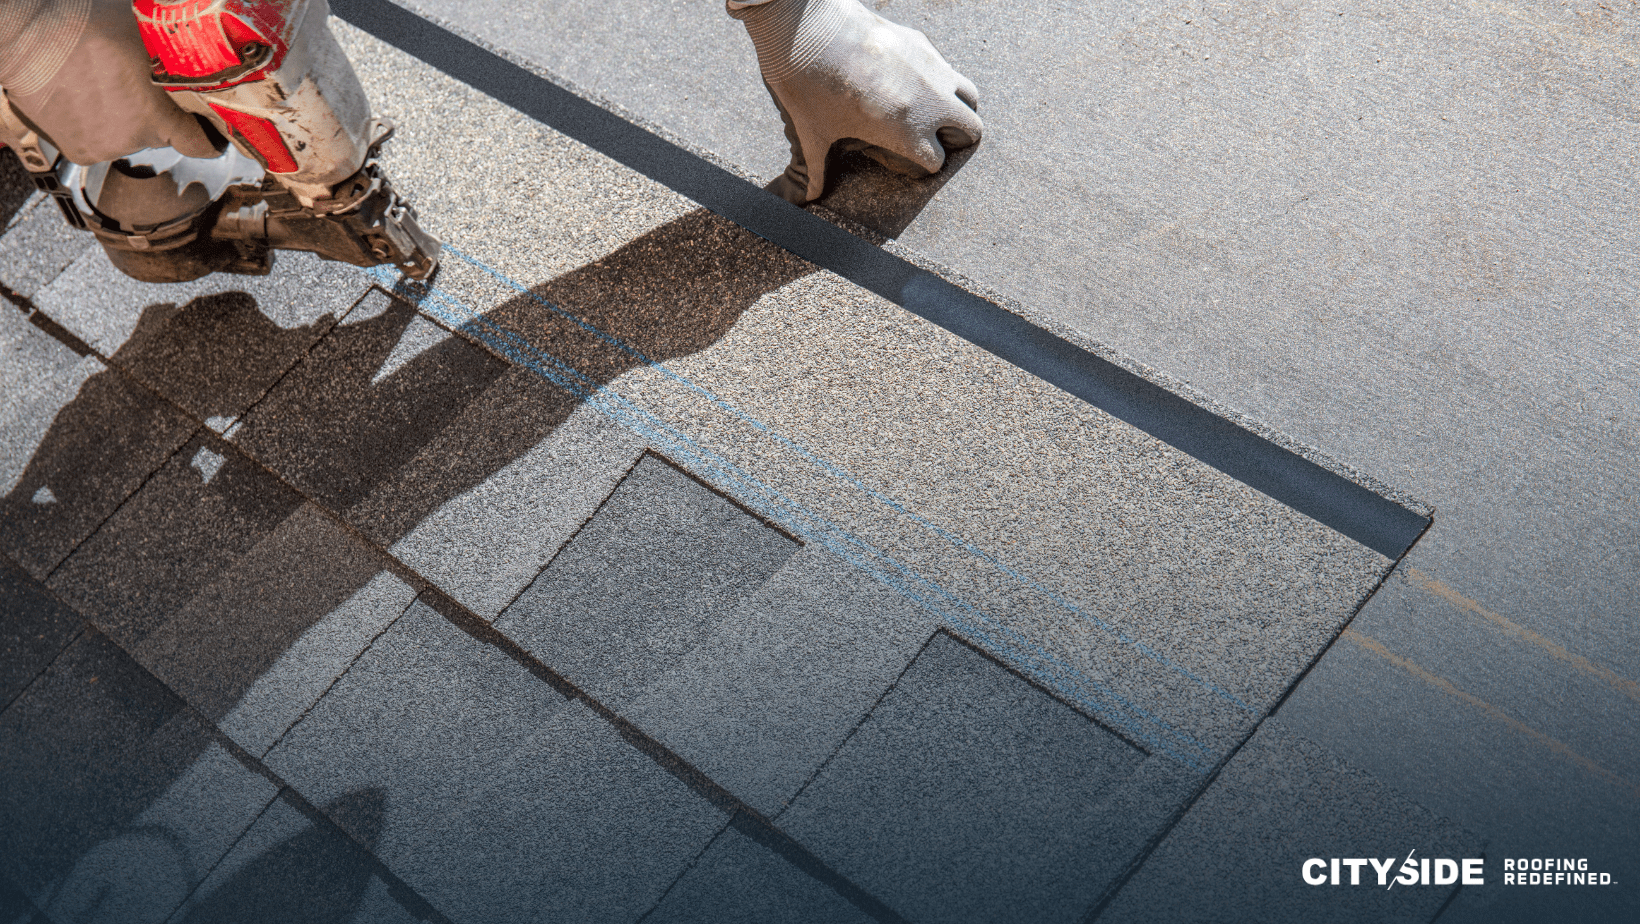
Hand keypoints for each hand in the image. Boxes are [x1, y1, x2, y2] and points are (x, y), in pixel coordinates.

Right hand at [0, 0, 214, 164]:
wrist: (23, 31)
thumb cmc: (83, 22)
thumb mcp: (141, 30)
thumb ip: (171, 51)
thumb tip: (198, 43)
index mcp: (156, 115)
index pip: (199, 144)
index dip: (208, 138)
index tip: (211, 134)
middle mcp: (132, 139)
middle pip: (158, 135)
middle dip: (153, 114)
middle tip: (137, 85)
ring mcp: (101, 147)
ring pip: (125, 136)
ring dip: (120, 117)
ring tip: (101, 85)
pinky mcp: (75, 150)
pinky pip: (96, 139)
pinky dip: (93, 122)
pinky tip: (82, 95)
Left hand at [730, 0, 982, 203]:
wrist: (807, 26)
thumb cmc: (807, 83)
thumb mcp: (813, 132)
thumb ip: (814, 170)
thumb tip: (802, 199)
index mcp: (907, 130)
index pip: (937, 160)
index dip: (923, 165)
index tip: (906, 161)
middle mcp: (929, 100)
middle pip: (972, 129)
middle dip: (956, 139)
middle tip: (932, 139)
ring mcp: (930, 67)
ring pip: (969, 95)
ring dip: (957, 107)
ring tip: (930, 112)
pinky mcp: (920, 42)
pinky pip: (945, 67)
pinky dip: (937, 79)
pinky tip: (906, 80)